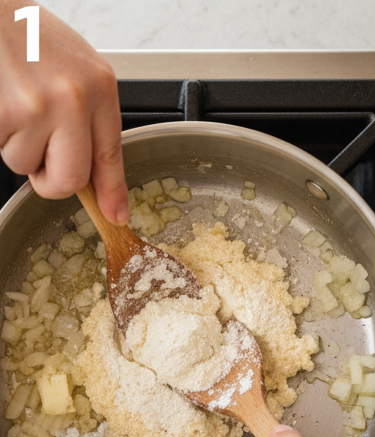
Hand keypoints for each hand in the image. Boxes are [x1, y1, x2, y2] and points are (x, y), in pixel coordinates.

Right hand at [0, 1, 127, 222]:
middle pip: (69, 181)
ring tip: (16, 104)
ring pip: (27, 166)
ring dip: (18, 146)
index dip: (111, 192)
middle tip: (41, 154)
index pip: (110, 156)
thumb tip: (98, 179)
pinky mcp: (4, 115)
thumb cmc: (28, 36)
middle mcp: (74, 99)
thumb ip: (91, 119)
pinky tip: (4, 103)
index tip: (115, 215)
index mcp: (99, 86)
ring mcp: (37, 108)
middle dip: (51, 179)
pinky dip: (1, 134)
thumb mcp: (77, 69)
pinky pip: (3, 151)